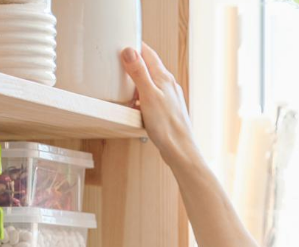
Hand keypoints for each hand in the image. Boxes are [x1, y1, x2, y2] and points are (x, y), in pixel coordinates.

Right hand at [121, 44, 199, 167]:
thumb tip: (129, 50)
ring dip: (136, 84)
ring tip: (123, 89)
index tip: (121, 43)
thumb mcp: (148, 95)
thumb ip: (139, 72)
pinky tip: (135, 108)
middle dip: (133, 65)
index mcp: (164, 78)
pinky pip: (151, 99)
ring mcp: (169, 98)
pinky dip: (140, 99)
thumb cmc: (167, 126)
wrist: (180, 150)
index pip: (148, 52)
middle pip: (148, 67)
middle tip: (118, 65)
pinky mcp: (167, 111)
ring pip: (149, 84)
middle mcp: (168, 85)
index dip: (134, 46)